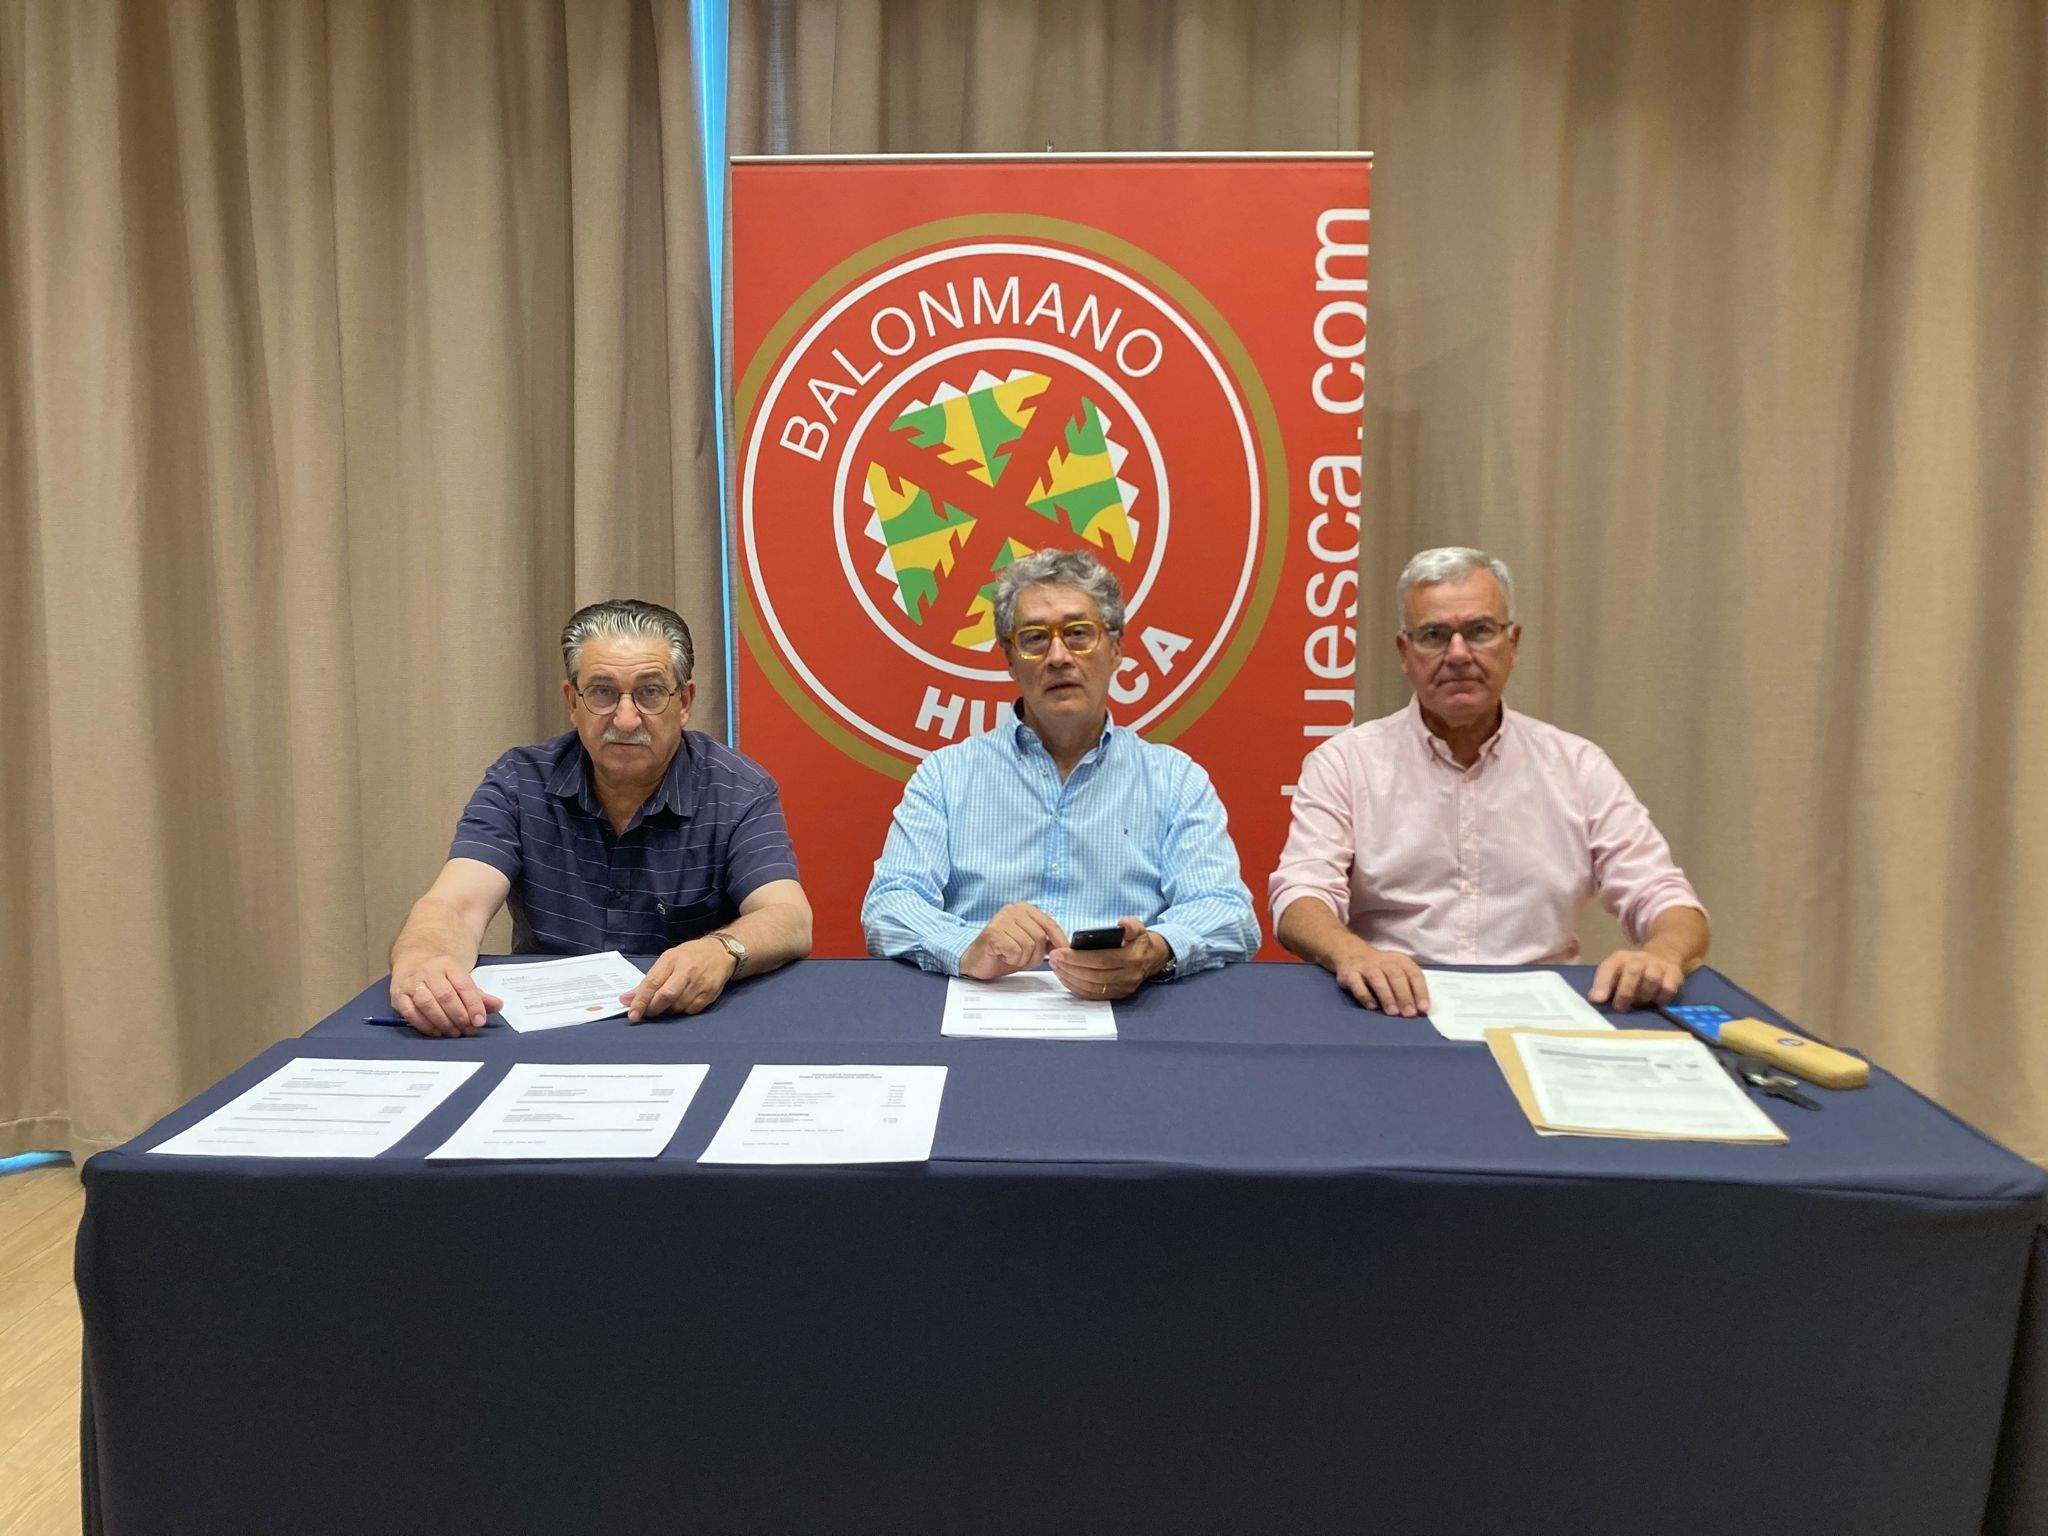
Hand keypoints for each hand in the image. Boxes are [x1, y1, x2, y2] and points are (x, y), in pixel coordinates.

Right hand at [390, 957, 503, 1037]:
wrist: (414, 961)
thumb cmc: (442, 976)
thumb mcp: (461, 979)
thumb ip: (479, 995)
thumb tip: (498, 1006)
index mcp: (448, 964)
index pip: (464, 985)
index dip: (474, 1005)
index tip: (480, 1021)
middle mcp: (428, 971)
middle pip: (446, 996)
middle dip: (459, 1017)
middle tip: (468, 1030)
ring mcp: (411, 983)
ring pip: (428, 1005)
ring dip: (443, 1022)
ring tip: (454, 1032)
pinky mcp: (398, 996)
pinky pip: (411, 1013)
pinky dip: (425, 1025)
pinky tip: (436, 1032)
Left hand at [622, 937, 740, 1021]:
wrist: (720, 952)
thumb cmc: (689, 956)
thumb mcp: (667, 960)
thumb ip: (648, 980)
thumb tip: (626, 999)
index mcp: (672, 960)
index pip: (652, 982)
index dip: (640, 1001)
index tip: (632, 1014)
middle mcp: (687, 971)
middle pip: (666, 996)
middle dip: (653, 1009)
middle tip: (646, 1013)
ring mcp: (700, 983)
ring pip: (678, 1007)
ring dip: (668, 1010)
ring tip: (668, 1002)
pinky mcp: (710, 994)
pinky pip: (691, 1011)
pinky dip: (682, 1010)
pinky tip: (683, 1001)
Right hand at [960, 903, 1067, 979]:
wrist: (976, 962)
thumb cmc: (1003, 953)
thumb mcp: (1030, 946)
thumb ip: (1046, 942)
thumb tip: (1065, 946)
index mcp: (1024, 909)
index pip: (1050, 923)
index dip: (1060, 940)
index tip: (1065, 952)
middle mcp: (1013, 909)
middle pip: (1041, 936)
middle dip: (1035, 955)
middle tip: (1021, 959)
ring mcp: (1002, 919)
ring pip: (1029, 945)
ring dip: (1023, 959)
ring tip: (1010, 957)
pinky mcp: (993, 932)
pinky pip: (1016, 951)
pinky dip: (1012, 960)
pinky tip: (1002, 956)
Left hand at [1047, 917, 1166, 1001]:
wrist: (1151, 959)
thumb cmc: (1138, 941)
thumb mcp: (1139, 928)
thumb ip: (1131, 924)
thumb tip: (1122, 923)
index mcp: (1133, 958)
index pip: (1102, 960)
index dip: (1079, 958)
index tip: (1060, 952)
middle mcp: (1128, 976)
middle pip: (1094, 976)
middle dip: (1070, 967)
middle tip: (1052, 958)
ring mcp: (1122, 989)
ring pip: (1091, 987)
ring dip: (1070, 978)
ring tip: (1055, 966)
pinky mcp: (1116, 996)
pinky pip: (1093, 995)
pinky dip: (1076, 987)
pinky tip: (1064, 977)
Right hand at [1332, 941, 1429, 1015]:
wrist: (1350, 953)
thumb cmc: (1381, 968)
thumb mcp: (1397, 969)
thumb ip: (1408, 986)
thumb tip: (1419, 1009)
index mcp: (1399, 960)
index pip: (1413, 974)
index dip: (1420, 991)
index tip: (1423, 1008)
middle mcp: (1383, 961)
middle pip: (1396, 976)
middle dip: (1404, 996)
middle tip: (1409, 1013)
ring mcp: (1365, 967)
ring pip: (1377, 979)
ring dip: (1386, 996)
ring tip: (1393, 1012)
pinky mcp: (1350, 974)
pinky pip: (1357, 984)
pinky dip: (1365, 996)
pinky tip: (1372, 1007)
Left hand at [1588, 947, 1684, 1011]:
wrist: (1662, 955)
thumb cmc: (1633, 971)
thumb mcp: (1616, 973)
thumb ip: (1604, 985)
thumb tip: (1595, 999)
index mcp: (1620, 958)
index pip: (1609, 967)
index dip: (1602, 984)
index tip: (1598, 1000)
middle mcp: (1639, 958)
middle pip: (1633, 971)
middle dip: (1625, 993)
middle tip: (1620, 1008)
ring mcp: (1658, 965)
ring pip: (1651, 979)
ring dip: (1643, 996)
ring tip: (1640, 1002)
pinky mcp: (1674, 974)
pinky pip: (1668, 988)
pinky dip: (1660, 998)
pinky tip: (1655, 1001)